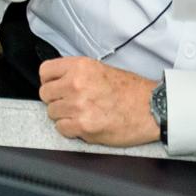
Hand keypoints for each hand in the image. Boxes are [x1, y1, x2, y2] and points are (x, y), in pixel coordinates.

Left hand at [37, 56, 158, 146]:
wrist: (150, 107)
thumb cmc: (129, 90)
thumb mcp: (99, 68)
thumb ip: (76, 73)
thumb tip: (57, 81)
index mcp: (80, 66)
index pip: (45, 71)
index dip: (48, 81)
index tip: (54, 86)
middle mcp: (76, 83)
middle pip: (45, 94)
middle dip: (55, 99)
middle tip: (68, 102)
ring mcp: (79, 105)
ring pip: (52, 112)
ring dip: (63, 115)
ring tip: (79, 114)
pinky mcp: (85, 126)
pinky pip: (62, 129)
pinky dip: (69, 129)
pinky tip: (82, 124)